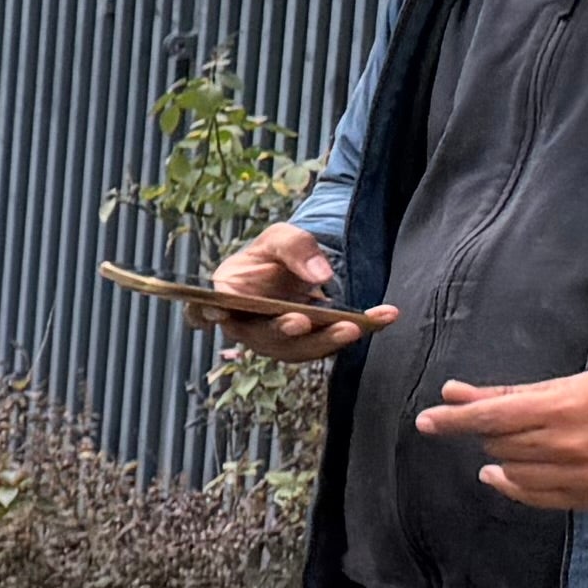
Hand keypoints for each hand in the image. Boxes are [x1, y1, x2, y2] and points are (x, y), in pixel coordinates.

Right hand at [202, 222, 393, 358]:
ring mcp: (276, 340)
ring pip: (296, 350)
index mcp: (227, 296)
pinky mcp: (306, 345)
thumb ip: (297, 248)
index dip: (205, 315)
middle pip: (260, 337)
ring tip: (358, 325)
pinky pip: (329, 344)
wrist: (297, 270)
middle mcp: (247, 325)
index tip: (217, 312)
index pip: (204, 311)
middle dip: (284, 332)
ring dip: (327, 341)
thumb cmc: (277, 254)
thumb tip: (321, 275)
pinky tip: (384, 316)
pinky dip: (359, 330)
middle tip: (302, 321)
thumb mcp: (283, 237)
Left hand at [423, 369, 587, 512]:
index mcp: (562, 409)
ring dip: (500, 458)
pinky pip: (531, 498)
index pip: (490, 417)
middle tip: (499, 422)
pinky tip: (504, 474)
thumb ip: (507, 393)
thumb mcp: (568, 384)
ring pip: (510, 472)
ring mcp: (577, 476)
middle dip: (487, 432)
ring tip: (513, 443)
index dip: (452, 420)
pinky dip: (511, 485)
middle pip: (498, 445)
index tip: (426, 421)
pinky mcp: (586, 499)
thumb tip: (453, 392)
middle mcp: (567, 446)